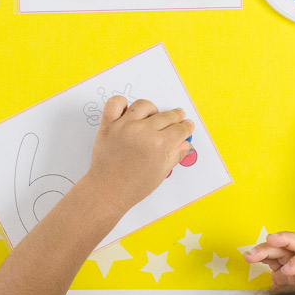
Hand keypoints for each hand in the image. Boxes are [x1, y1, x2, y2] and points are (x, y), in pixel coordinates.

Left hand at [86, 96, 192, 210]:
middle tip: (177, 118)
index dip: (186, 127)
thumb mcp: (161, 173)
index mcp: (159, 145)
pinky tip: (128, 111)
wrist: (107, 191)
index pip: (180, 129)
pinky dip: (121, 103)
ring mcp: (124, 126)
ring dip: (152, 110)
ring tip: (152, 117)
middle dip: (176, 117)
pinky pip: (115, 103)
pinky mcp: (108, 125)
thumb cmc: (133, 186)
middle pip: (166, 116)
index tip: (187, 125)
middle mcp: (143, 132)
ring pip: (144, 105)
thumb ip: (175, 154)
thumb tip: (185, 143)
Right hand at [244, 231, 294, 291]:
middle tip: (271, 239)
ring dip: (265, 248)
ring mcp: (294, 269)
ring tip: (250, 254)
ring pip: (282, 249)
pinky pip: (272, 257)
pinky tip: (252, 257)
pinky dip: (261, 255)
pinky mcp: (282, 271)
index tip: (285, 271)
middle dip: (286, 239)